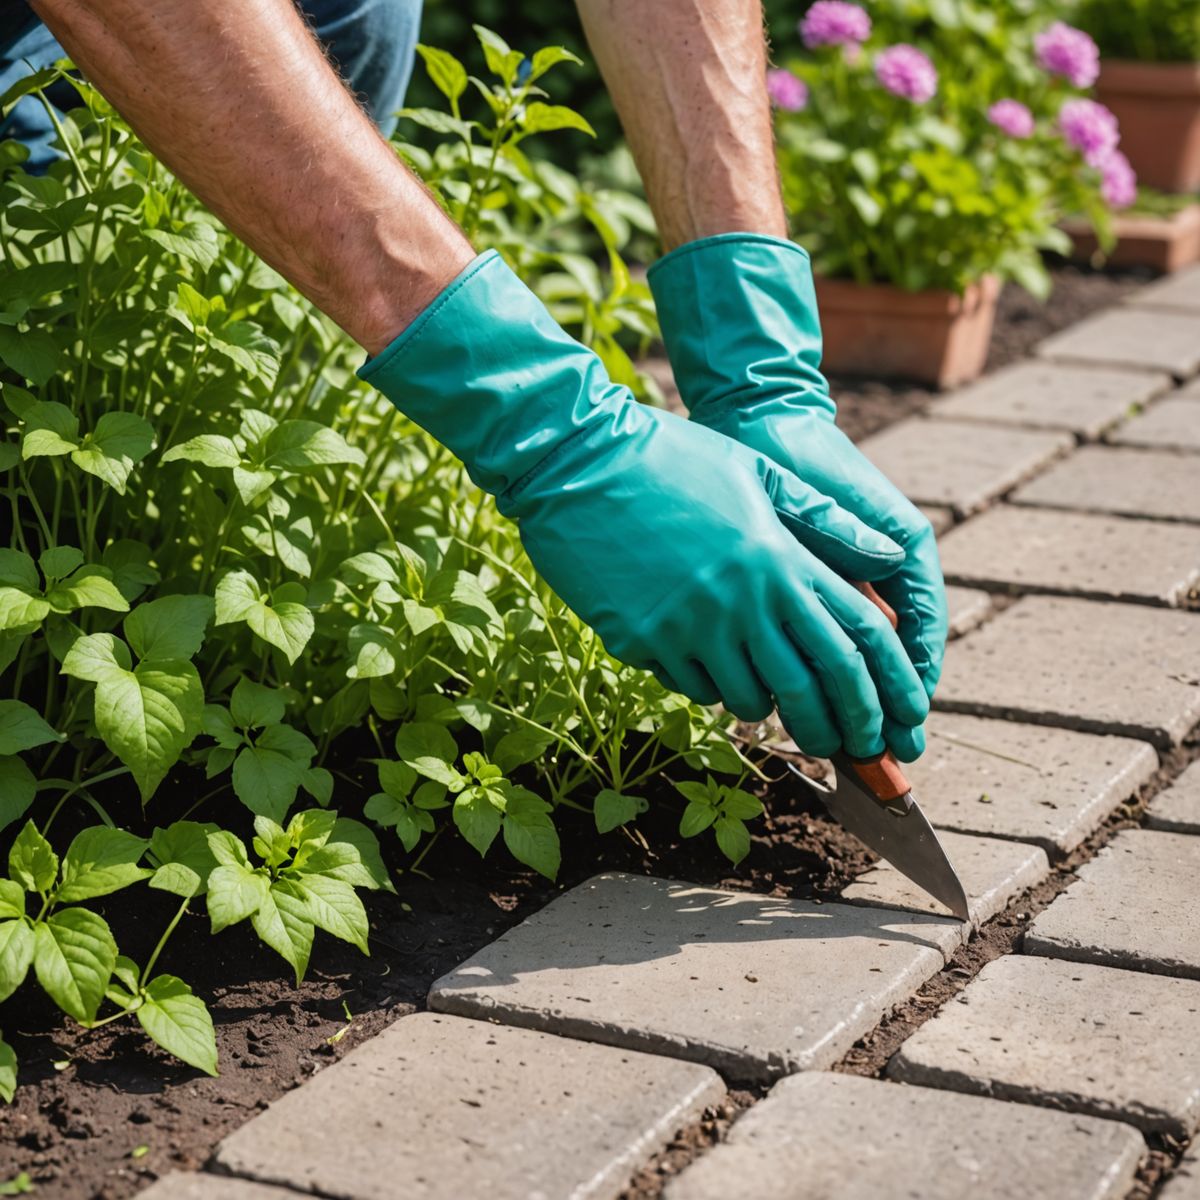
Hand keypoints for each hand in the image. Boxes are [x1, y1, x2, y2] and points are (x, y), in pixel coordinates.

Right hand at [359, 251, 929, 758]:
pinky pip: (691, 687)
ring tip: (775, 704)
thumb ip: (825, 519)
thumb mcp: (756, 471)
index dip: (890, 687)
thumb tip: (890, 556)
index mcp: (781, 557)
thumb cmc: (670, 456)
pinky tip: (709, 669)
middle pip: (815, 685)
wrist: (575, 461)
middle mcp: (744, 600)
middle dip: (843, 725)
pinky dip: (710, 688)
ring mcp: (691, 626)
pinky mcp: (643, 641)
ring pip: (750, 698)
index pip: (859, 637)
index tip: (903, 718)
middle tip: (852, 746)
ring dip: (771, 708)